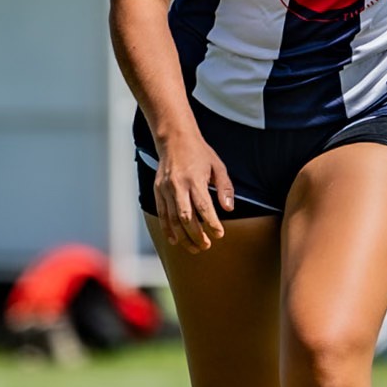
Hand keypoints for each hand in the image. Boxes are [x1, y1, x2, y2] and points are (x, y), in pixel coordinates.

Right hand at [154, 131, 234, 253]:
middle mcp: (178, 185)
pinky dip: (167, 229)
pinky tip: (175, 241)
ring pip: (172, 219)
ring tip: (194, 248)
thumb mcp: (218, 166)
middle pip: (186, 217)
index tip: (219, 234)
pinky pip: (161, 214)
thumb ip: (225, 188)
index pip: (203, 207)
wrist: (174, 138)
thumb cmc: (200, 153)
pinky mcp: (157, 191)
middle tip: (206, 246)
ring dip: (183, 237)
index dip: (211, 223)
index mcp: (194, 179)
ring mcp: (165, 189)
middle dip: (196, 235)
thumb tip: (229, 209)